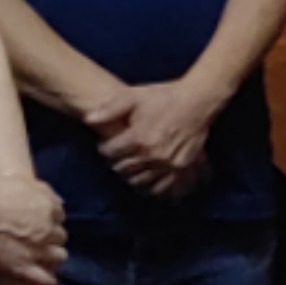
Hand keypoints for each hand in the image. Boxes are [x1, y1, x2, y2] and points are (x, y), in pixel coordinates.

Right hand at [0, 172, 66, 284]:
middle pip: (60, 237)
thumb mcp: (22, 182)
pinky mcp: (24, 267)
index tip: (43, 223)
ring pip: (59, 256)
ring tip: (42, 257)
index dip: (50, 220)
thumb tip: (56, 199)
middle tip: (40, 239)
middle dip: (52, 237)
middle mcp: (48, 230)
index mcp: (49, 208)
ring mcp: (38, 250)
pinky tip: (46, 280)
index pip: (60, 217)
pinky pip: (44, 279)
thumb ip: (43, 191)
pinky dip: (47, 280)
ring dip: (52, 256)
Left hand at [88, 78, 216, 197]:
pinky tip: (148, 184)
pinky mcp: (181, 168)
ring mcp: (167, 164)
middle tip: (117, 158)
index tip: (105, 145)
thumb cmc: (164, 96)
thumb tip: (88, 119)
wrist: (196, 101)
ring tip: (130, 169)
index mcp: (138, 138)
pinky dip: (153, 188)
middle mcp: (151, 155)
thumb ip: (110, 109)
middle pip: (124, 169)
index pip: (110, 153)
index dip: (104, 149)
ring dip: (131, 177)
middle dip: (116, 164)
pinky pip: (163, 187)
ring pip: (141, 181)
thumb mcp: (134, 96)